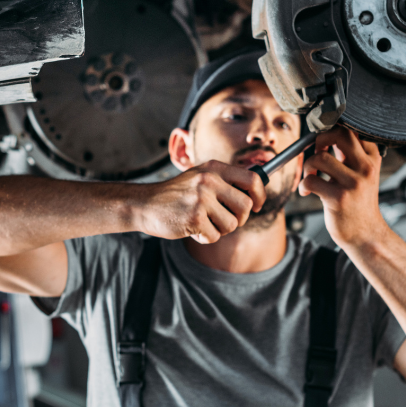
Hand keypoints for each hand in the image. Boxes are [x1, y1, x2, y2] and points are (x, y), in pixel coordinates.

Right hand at [135, 161, 265, 243]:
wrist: (145, 204)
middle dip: (239, 219)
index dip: (260, 195)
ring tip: (203, 223)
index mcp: (213, 168)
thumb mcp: (199, 176)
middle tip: (224, 220)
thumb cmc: (176, 194)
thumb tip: (257, 188)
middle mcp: (209, 180)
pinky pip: (214, 236)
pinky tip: (192, 228)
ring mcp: (201, 199)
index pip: (252, 178)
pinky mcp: (194, 218)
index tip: (257, 205)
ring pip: (232, 224)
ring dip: (220, 230)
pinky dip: (205, 237)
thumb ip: (225, 180)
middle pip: (246, 206)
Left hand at [299, 126, 388, 246]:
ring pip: (320, 157)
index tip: (324, 140)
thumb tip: (329, 133)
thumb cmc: (360, 204)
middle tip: (316, 151)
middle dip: (319, 138)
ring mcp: (353, 183)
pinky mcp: (339, 198)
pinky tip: (306, 191)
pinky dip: (303, 185)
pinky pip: (310, 181)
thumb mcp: (363, 175)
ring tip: (310, 176)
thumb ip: (351, 155)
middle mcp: (365, 168)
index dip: (333, 128)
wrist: (366, 234)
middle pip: (339, 134)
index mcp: (372, 159)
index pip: (354, 129)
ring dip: (307, 166)